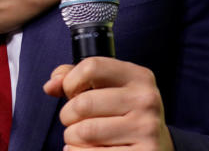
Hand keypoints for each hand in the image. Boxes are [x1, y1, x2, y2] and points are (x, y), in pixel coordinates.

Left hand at [43, 58, 173, 150]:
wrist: (157, 147)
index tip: (72, 92)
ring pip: (83, 132)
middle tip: (75, 121)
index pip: (91, 67)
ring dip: (72, 137)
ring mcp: (146, 130)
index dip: (71, 81)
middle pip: (82, 103)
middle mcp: (146, 100)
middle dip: (68, 115)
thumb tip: (51, 85)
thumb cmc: (124, 115)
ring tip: (82, 137)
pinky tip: (88, 150)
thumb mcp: (109, 88)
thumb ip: (76, 78)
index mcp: (139, 77)